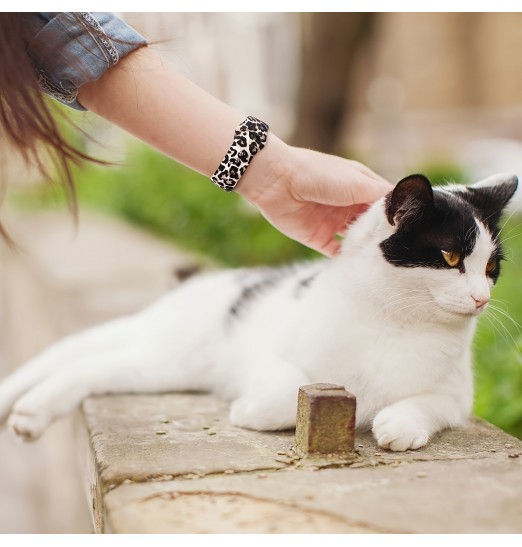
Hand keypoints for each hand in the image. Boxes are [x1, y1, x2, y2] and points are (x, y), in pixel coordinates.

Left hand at [237, 138, 392, 255]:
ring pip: (356, 240)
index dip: (398, 216)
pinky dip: (348, 258)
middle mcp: (349, 205)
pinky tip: (361, 266)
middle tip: (403, 250)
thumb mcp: (356, 182)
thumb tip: (405, 207)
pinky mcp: (318, 238)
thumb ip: (380, 197)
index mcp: (360, 187)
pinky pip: (337, 252)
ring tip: (386, 261)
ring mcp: (333, 222)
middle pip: (372, 225)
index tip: (415, 230)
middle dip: (384, 235)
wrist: (277, 181)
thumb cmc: (319, 174)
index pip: (385, 205)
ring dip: (367, 248)